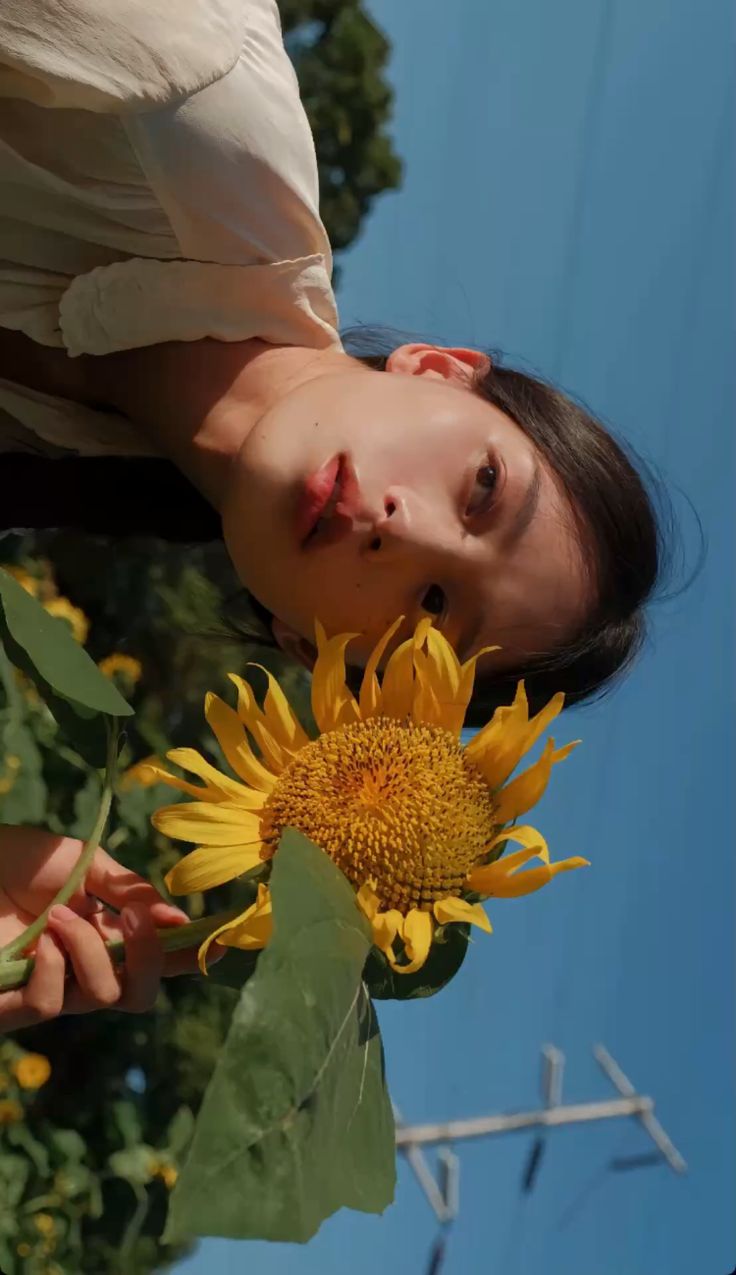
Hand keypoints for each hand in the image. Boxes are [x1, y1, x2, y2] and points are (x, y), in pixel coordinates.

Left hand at [0, 826, 198, 1030]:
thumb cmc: (15, 861)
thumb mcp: (82, 863)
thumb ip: (128, 890)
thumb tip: (179, 918)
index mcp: (103, 935)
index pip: (156, 957)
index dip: (191, 956)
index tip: (224, 943)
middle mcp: (82, 969)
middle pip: (140, 994)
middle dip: (152, 957)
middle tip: (135, 918)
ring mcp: (50, 990)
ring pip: (105, 997)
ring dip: (90, 950)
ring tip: (59, 915)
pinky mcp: (14, 1006)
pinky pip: (54, 1005)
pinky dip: (56, 967)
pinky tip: (40, 940)